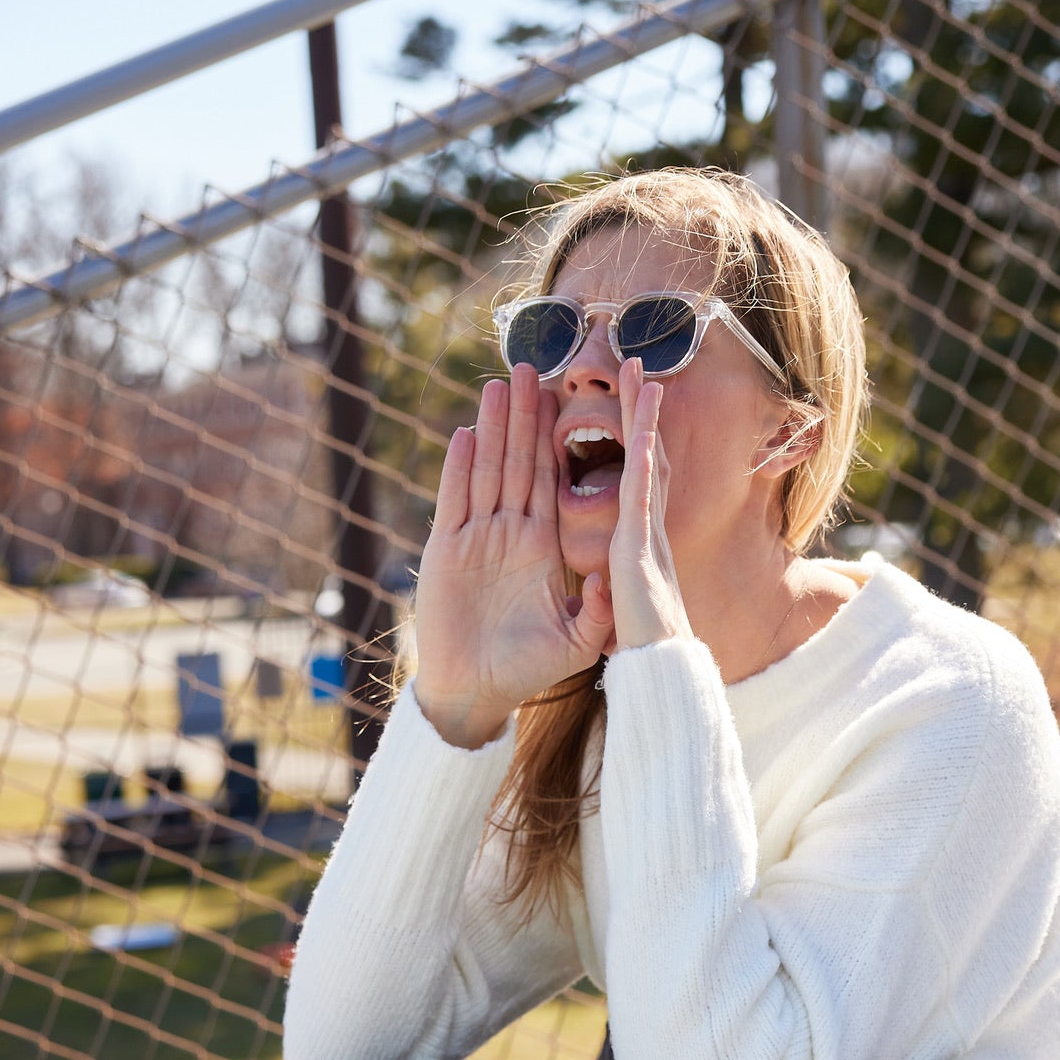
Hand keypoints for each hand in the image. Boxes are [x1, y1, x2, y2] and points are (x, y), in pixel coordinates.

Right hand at [414, 365, 614, 747]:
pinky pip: (454, 500)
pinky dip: (458, 468)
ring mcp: (475, 539)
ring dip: (492, 427)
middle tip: (531, 366)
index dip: (555, 440)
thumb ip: (596, 609)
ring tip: (500, 383)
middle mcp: (509, 534)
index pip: (551, 481)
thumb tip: (614, 572)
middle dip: (524, 416)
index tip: (565, 401)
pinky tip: (465, 434)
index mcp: (541, 547)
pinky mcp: (445, 551)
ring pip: (487, 470)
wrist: (475, 692)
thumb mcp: (575, 641)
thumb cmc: (525, 672)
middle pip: (518, 462)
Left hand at [607, 360, 691, 653]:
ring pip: (648, 461)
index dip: (633, 442)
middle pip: (644, 457)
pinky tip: (645, 420)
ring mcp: (647, 534)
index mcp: (637, 544)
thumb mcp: (617, 614)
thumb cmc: (640, 652)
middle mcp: (647, 531)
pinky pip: (641, 489)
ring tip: (640, 371)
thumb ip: (608, 593)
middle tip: (636, 368)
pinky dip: (644, 452)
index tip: (629, 408)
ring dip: (644, 415)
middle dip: (639, 413)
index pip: (634, 482)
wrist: (655, 674)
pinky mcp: (641, 545)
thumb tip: (603, 583)